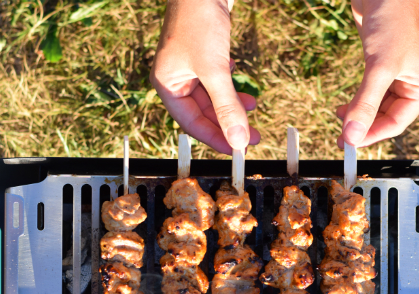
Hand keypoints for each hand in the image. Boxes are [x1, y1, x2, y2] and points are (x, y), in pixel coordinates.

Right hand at [150, 0, 259, 154]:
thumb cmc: (199, 19)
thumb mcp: (216, 69)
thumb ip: (227, 106)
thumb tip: (237, 140)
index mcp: (167, 85)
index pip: (191, 123)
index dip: (215, 138)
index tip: (237, 149)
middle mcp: (175, 77)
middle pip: (203, 112)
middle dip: (228, 122)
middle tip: (252, 134)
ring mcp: (189, 66)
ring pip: (212, 96)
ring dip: (232, 104)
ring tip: (252, 106)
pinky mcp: (203, 54)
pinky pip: (217, 80)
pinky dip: (230, 86)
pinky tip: (242, 87)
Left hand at [337, 0, 418, 148]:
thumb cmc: (391, 22)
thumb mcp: (378, 68)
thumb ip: (365, 104)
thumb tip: (352, 136)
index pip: (397, 123)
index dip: (372, 135)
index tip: (349, 143)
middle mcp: (411, 83)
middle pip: (386, 117)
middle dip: (363, 126)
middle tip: (340, 138)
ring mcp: (395, 75)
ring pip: (376, 107)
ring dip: (358, 115)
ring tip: (340, 120)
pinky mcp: (380, 66)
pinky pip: (369, 93)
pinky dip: (357, 102)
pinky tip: (344, 107)